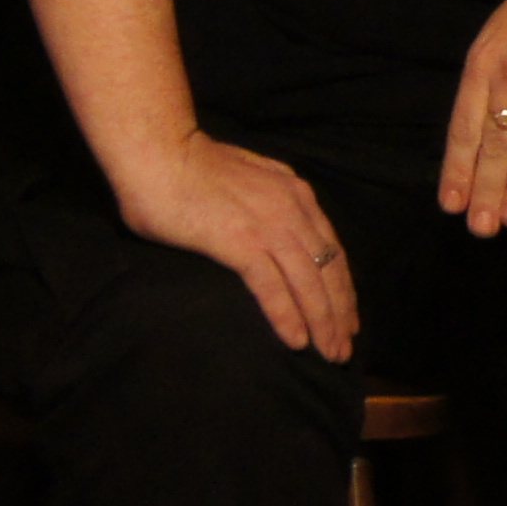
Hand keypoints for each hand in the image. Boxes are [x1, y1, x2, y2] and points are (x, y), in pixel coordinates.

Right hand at [114, 130, 358, 360]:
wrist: (157, 152)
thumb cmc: (190, 167)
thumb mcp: (249, 180)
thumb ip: (268, 203)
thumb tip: (272, 228)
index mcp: (296, 193)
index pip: (332, 248)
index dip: (343, 287)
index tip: (348, 316)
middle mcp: (293, 209)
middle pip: (330, 270)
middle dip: (341, 313)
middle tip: (344, 348)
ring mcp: (270, 226)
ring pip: (310, 283)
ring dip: (323, 322)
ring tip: (329, 353)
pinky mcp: (241, 242)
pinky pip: (273, 287)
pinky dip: (287, 316)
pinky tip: (296, 341)